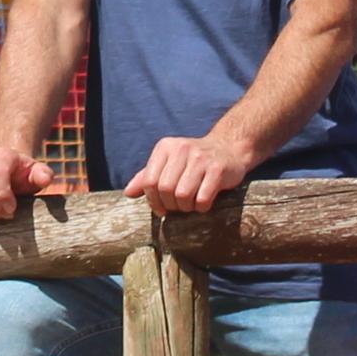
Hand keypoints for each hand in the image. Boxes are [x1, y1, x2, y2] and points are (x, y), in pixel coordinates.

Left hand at [127, 130, 259, 215]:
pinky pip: (202, 199)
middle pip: (165, 189)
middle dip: (170, 205)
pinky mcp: (218, 169)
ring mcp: (201, 158)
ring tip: (190, 204)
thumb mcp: (168, 163)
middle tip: (178, 207)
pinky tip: (204, 203)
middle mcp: (182, 149)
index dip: (152, 200)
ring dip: (186, 207)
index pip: (149, 180)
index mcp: (165, 147)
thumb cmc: (193, 161)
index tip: (161, 208)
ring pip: (182, 195)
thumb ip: (146, 177)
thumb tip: (128, 193)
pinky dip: (201, 207)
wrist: (228, 148)